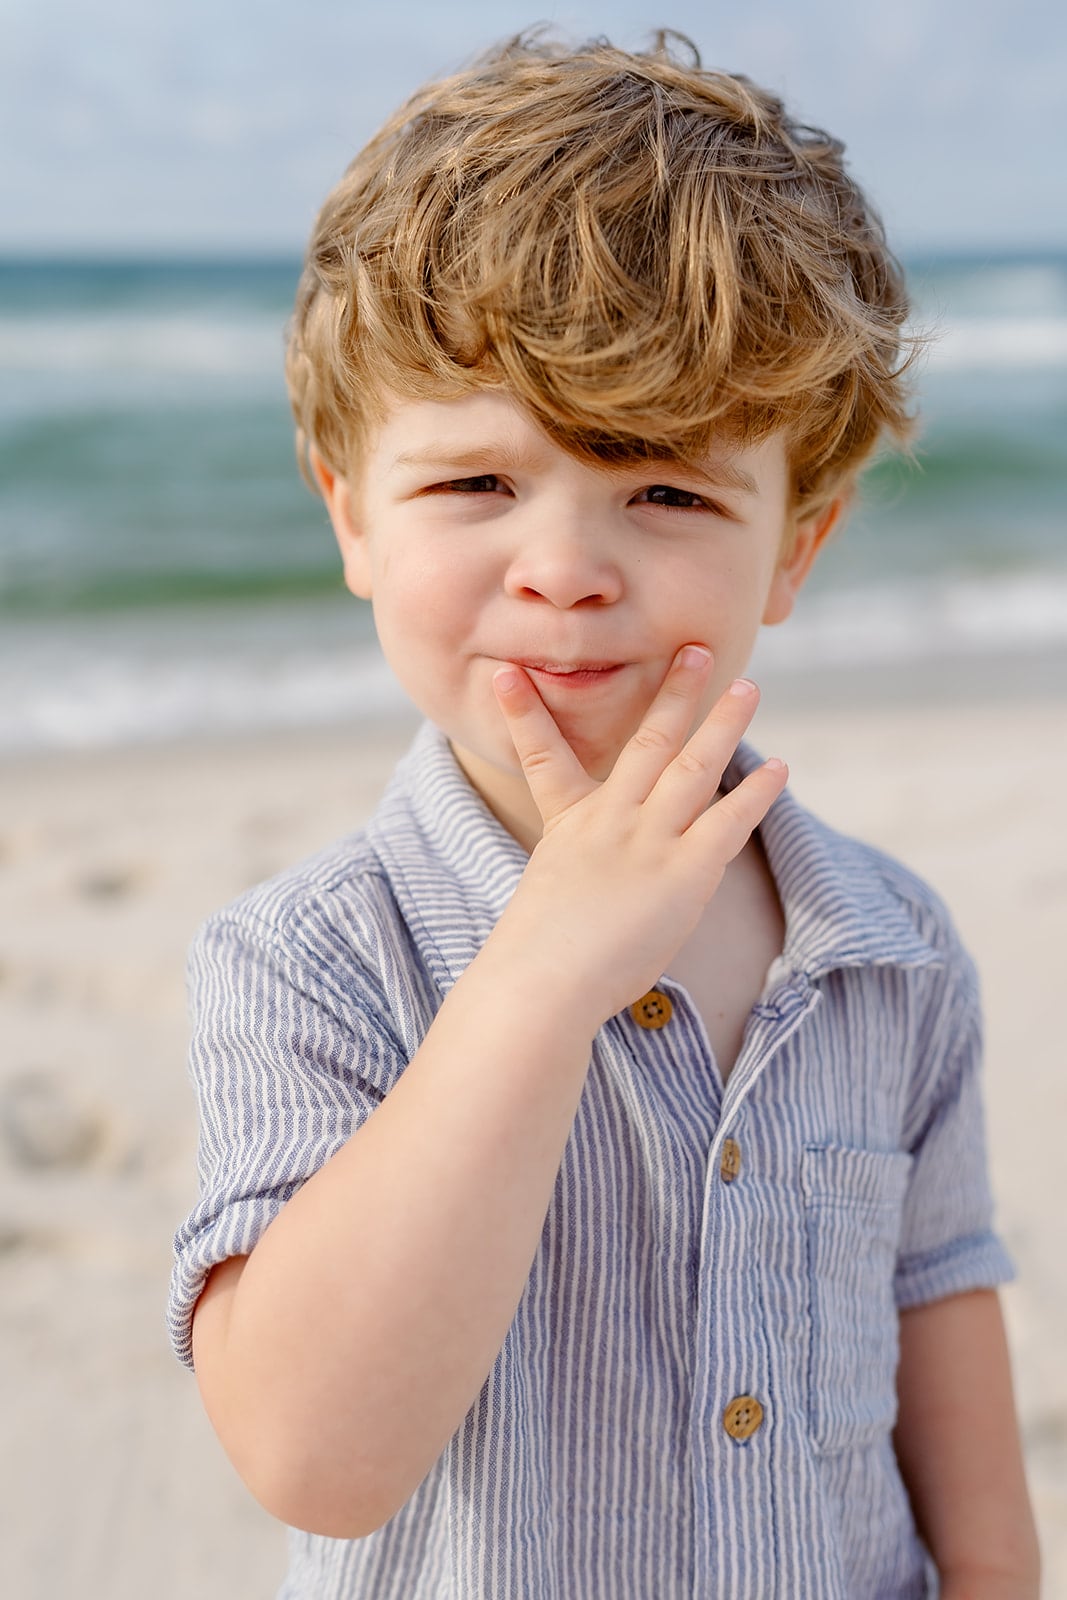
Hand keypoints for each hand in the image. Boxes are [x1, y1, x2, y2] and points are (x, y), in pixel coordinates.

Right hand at [490, 645, 786, 1031]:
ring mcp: (648, 841)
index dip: (525, 711)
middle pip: (648, 741)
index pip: (542, 754)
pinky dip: (755, 794)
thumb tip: (581, 898)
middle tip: (696, 649)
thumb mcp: (545, 900)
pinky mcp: (682, 873)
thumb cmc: (537, 958)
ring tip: (748, 686)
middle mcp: (611, 819)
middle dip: (673, 692)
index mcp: (569, 824)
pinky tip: (778, 769)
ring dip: (724, 722)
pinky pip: (728, 822)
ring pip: (694, 765)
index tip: (508, 671)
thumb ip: (572, 881)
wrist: (544, 981)